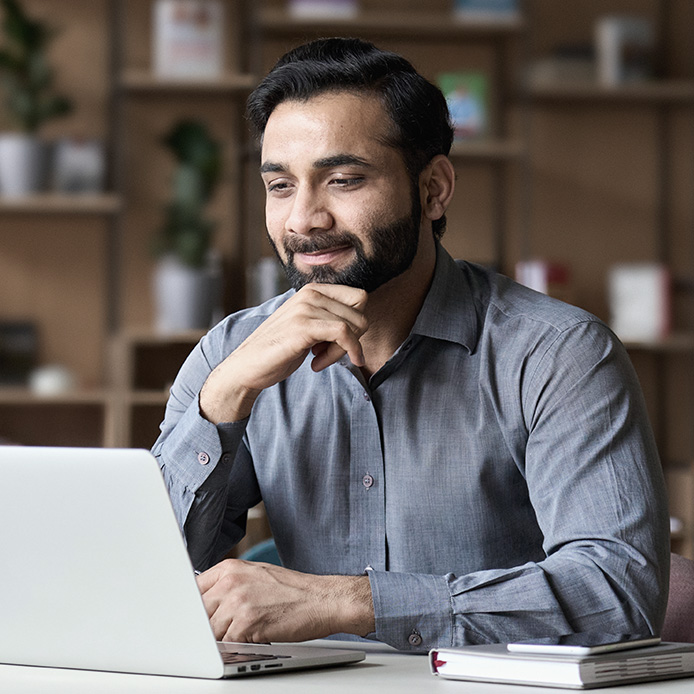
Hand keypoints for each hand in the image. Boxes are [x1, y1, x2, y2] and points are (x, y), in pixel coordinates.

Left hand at [196, 558, 374, 642]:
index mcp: (229, 568)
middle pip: (197, 613)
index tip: (188, 619)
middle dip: (203, 627)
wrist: (322, 599)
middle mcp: (230, 582)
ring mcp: (237, 602)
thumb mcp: (255, 576)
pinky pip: (225, 644)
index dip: (190, 609)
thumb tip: (202, 603)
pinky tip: (250, 640)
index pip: (192, 590)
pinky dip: (234, 648)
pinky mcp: (246, 623)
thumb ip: (228, 585)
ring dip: (221, 639)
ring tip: (241, 634)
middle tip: (217, 632)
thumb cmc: (292, 590)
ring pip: (209, 632)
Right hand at [200, 283, 367, 422]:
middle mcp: (310, 293)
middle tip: (328, 354)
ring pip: (353, 326)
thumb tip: (362, 322)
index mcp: (312, 290)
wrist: (247, 366)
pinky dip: (342, 353)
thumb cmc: (279, 349)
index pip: (359, 298)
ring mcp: (306, 308)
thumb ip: (329, 318)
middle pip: (360, 313)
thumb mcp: (308, 326)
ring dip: (342, 351)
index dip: (356, 323)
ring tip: (319, 360)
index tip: (338, 342)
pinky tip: (318, 365)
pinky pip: (344, 334)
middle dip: (352, 339)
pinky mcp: (303, 326)